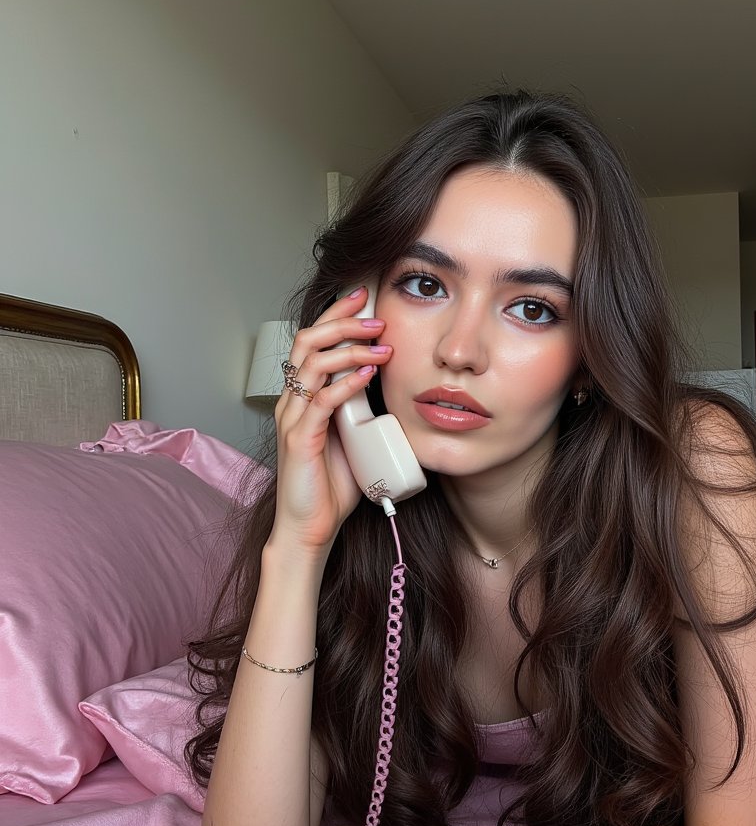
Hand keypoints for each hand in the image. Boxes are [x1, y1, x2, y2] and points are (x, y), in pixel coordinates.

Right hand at [270, 287, 393, 558]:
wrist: (311, 528)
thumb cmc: (331, 486)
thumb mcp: (353, 436)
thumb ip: (362, 408)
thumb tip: (393, 384)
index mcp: (303, 397)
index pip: (313, 342)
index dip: (336, 316)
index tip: (364, 297)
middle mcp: (292, 402)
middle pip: (307, 341)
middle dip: (343, 323)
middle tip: (377, 317)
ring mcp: (293, 419)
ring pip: (312, 364)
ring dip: (350, 349)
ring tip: (382, 345)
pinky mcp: (300, 440)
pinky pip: (321, 402)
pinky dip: (346, 383)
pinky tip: (368, 374)